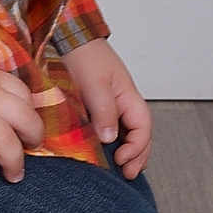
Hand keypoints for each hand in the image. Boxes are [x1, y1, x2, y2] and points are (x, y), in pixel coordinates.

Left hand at [61, 39, 152, 178]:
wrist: (69, 38)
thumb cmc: (85, 56)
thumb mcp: (95, 84)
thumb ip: (104, 111)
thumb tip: (110, 139)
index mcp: (129, 97)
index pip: (143, 128)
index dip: (136, 148)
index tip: (121, 160)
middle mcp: (124, 103)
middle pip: (140, 135)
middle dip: (137, 156)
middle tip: (127, 174)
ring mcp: (112, 105)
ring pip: (127, 133)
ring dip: (127, 151)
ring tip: (121, 169)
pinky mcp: (98, 106)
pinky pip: (111, 128)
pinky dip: (113, 143)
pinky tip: (105, 152)